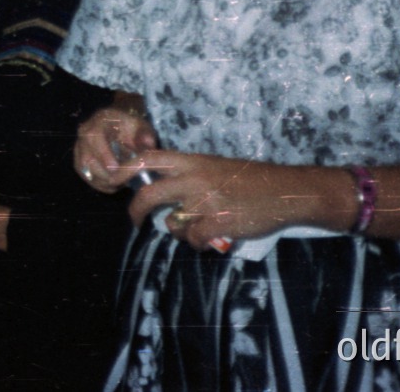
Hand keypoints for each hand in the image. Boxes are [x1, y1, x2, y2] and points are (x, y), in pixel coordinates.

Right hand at [73, 94, 157, 193]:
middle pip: (87, 158)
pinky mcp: (79, 160)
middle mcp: (84, 133)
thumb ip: (145, 134)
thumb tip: (148, 143)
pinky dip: (100, 184)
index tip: (115, 168)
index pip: (94, 137)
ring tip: (120, 183)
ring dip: (103, 181)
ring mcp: (79, 147)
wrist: (120, 127)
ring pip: (85, 170)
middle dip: (105, 174)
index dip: (103, 154)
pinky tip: (114, 185)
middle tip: (122, 182)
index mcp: (98, 121)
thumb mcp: (142, 127)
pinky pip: (86, 176)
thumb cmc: (132, 128)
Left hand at [122, 149, 305, 249]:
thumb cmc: (250, 179)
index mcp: (193, 161)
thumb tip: (164, 186)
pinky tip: (207, 239)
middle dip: (136, 210)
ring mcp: (205, 201)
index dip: (127, 167)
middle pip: (149, 194)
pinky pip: (192, 238)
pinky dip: (196, 242)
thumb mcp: (216, 166)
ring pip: (172, 222)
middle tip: (136, 220)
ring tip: (192, 229)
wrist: (284, 191)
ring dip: (177, 231)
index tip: (114, 177)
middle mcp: (194, 178)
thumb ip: (190, 173)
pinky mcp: (218, 222)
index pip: (149, 158)